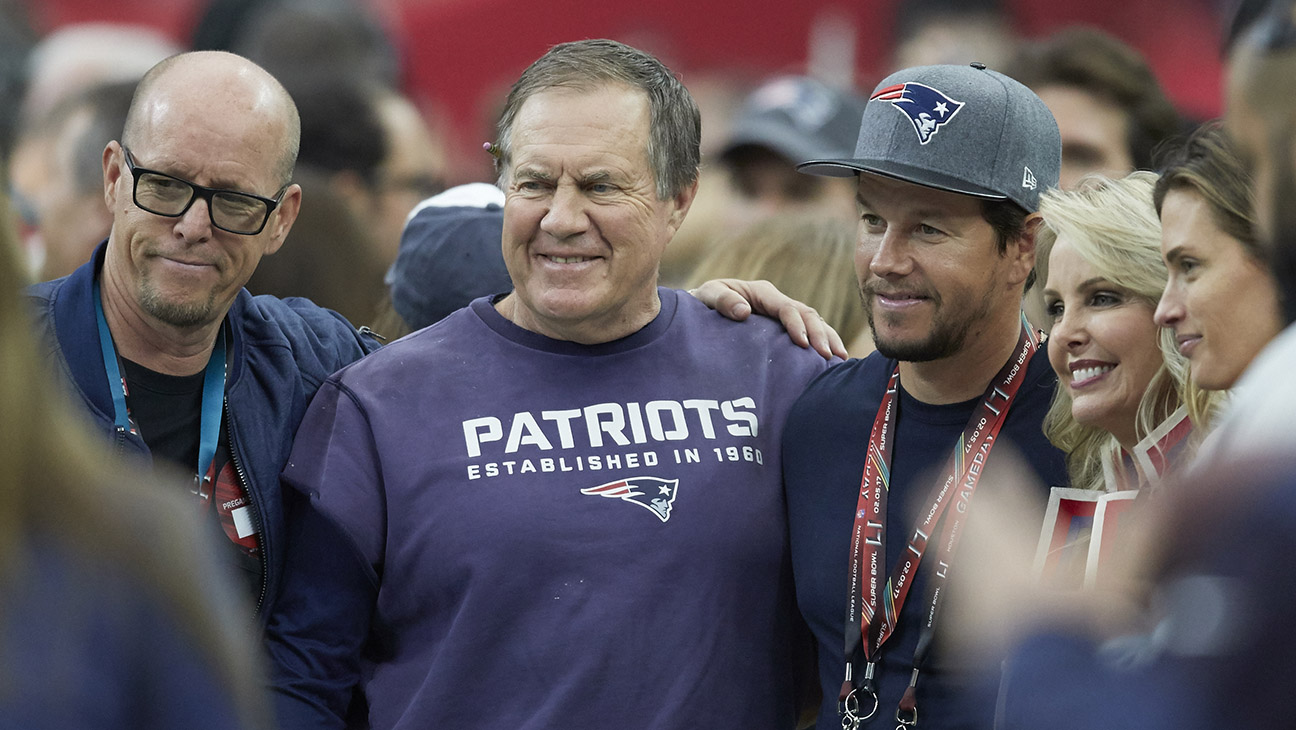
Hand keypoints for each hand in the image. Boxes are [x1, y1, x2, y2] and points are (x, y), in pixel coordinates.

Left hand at [689, 279, 846, 360]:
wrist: (699, 313)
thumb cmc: (702, 305)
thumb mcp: (707, 297)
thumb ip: (723, 301)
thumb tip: (744, 312)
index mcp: (762, 293)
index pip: (787, 307)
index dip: (797, 325)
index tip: (802, 345)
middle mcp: (776, 302)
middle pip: (807, 314)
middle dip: (820, 334)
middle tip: (829, 357)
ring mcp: (782, 316)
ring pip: (814, 323)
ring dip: (828, 339)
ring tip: (840, 359)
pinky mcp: (783, 330)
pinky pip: (808, 334)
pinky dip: (823, 344)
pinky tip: (833, 362)